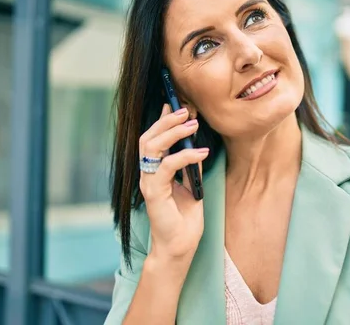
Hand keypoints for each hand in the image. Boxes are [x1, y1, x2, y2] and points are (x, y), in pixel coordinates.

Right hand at [138, 104, 206, 262]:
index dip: (161, 120)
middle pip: (148, 137)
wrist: (180, 246)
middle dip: (166, 121)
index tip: (174, 103)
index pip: (153, 139)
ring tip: (192, 124)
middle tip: (186, 110)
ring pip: (151, 147)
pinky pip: (166, 167)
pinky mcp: (154, 193)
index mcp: (154, 170)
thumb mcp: (191, 185)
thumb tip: (195, 143)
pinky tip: (201, 153)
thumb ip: (189, 165)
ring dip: (172, 132)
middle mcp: (147, 174)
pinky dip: (184, 156)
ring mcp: (148, 182)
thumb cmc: (184, 218)